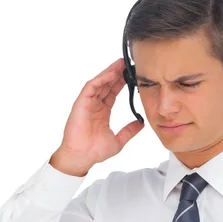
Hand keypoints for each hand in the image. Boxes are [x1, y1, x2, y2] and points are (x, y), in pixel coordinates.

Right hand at [50, 58, 144, 175]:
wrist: (82, 157)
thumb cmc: (94, 151)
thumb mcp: (118, 140)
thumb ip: (129, 131)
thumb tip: (141, 124)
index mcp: (102, 112)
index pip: (113, 92)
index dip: (122, 83)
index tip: (133, 76)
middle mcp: (94, 105)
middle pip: (106, 84)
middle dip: (117, 73)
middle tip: (128, 63)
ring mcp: (87, 103)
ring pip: (99, 82)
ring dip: (109, 72)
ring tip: (121, 64)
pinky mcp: (81, 103)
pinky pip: (91, 87)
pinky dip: (100, 79)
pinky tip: (111, 74)